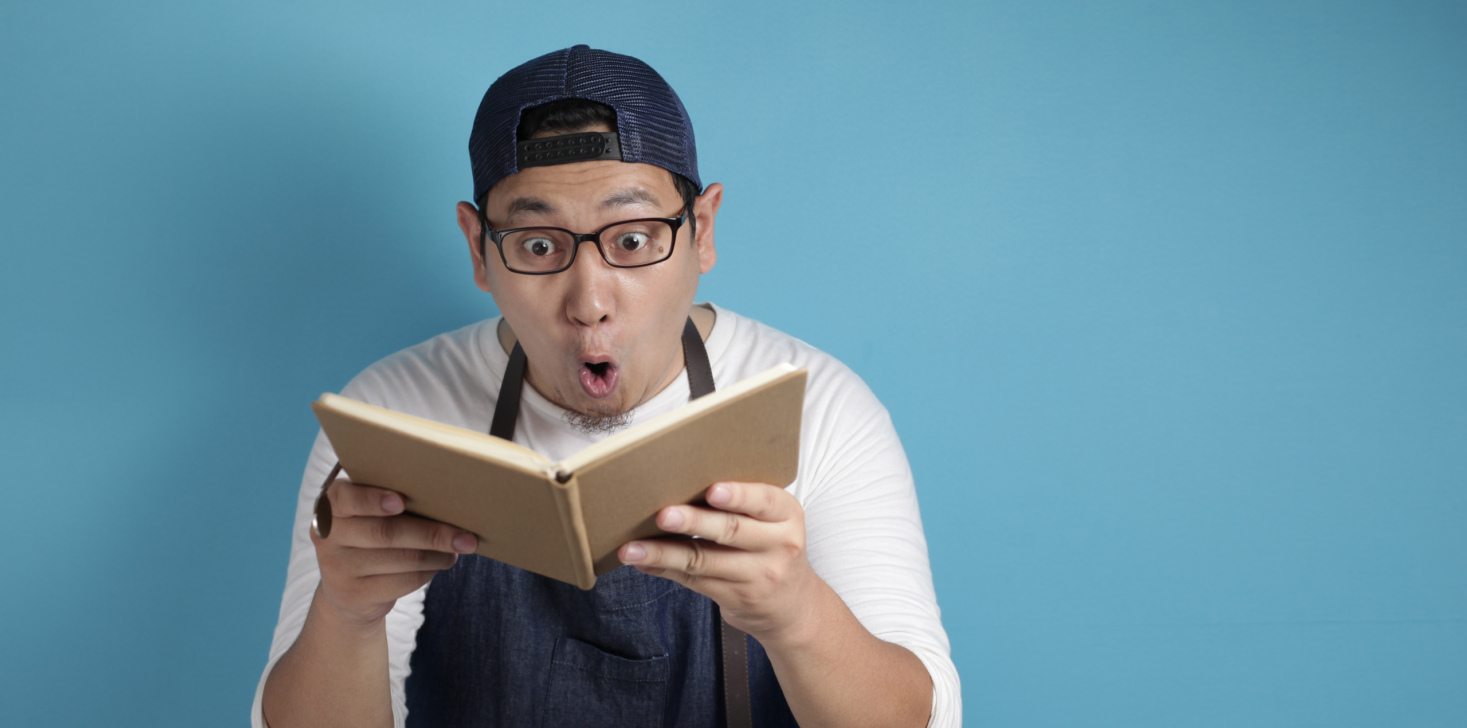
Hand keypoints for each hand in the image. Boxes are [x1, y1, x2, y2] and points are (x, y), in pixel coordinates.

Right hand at [311, 477, 477, 626]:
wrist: (348, 590)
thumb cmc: (371, 536)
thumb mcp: (370, 514)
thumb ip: (392, 502)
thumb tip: (447, 500)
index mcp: (332, 504)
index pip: (347, 498)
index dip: (373, 499)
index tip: (401, 501)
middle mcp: (328, 535)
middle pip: (386, 532)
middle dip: (432, 533)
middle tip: (466, 537)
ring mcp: (337, 568)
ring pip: (402, 559)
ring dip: (438, 554)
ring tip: (458, 548)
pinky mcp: (354, 595)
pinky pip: (403, 581)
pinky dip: (429, 572)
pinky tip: (439, 564)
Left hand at [617, 482, 817, 640]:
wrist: (793, 606)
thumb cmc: (772, 548)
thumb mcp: (775, 523)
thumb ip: (744, 505)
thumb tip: (681, 482)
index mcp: (787, 515)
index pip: (765, 500)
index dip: (738, 495)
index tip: (711, 490)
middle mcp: (779, 545)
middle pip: (730, 531)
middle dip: (693, 522)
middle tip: (663, 514)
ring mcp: (758, 576)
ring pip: (704, 561)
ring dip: (663, 553)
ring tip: (632, 548)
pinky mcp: (736, 598)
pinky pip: (694, 581)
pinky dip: (664, 569)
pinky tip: (642, 562)